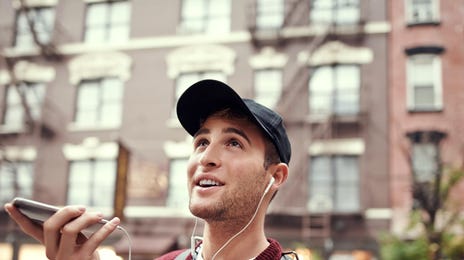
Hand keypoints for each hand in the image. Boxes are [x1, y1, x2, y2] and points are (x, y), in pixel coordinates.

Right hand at [4, 202, 119, 259]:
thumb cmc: (84, 252)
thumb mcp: (74, 241)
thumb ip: (70, 227)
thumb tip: (75, 210)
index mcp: (48, 245)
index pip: (30, 230)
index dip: (20, 218)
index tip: (10, 205)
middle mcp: (53, 252)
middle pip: (51, 225)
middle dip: (66, 211)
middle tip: (82, 207)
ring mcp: (67, 257)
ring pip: (70, 230)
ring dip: (87, 218)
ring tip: (99, 214)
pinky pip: (95, 239)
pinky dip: (107, 228)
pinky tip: (116, 221)